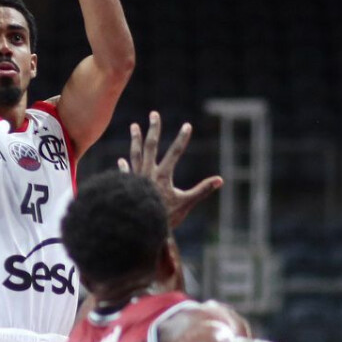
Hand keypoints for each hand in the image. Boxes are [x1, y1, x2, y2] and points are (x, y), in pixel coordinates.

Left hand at [118, 111, 222, 229]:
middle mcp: (148, 172)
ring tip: (134, 126)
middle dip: (154, 129)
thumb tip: (220, 180)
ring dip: (135, 139)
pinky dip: (124, 166)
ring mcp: (136, 178)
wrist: (140, 227)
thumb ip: (202, 190)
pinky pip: (125, 173)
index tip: (187, 126)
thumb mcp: (186, 203)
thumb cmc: (165, 217)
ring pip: (135, 154)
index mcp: (163, 175)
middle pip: (151, 146)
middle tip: (154, 114)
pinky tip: (121, 159)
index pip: (175, 152)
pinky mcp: (128, 186)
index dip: (182, 139)